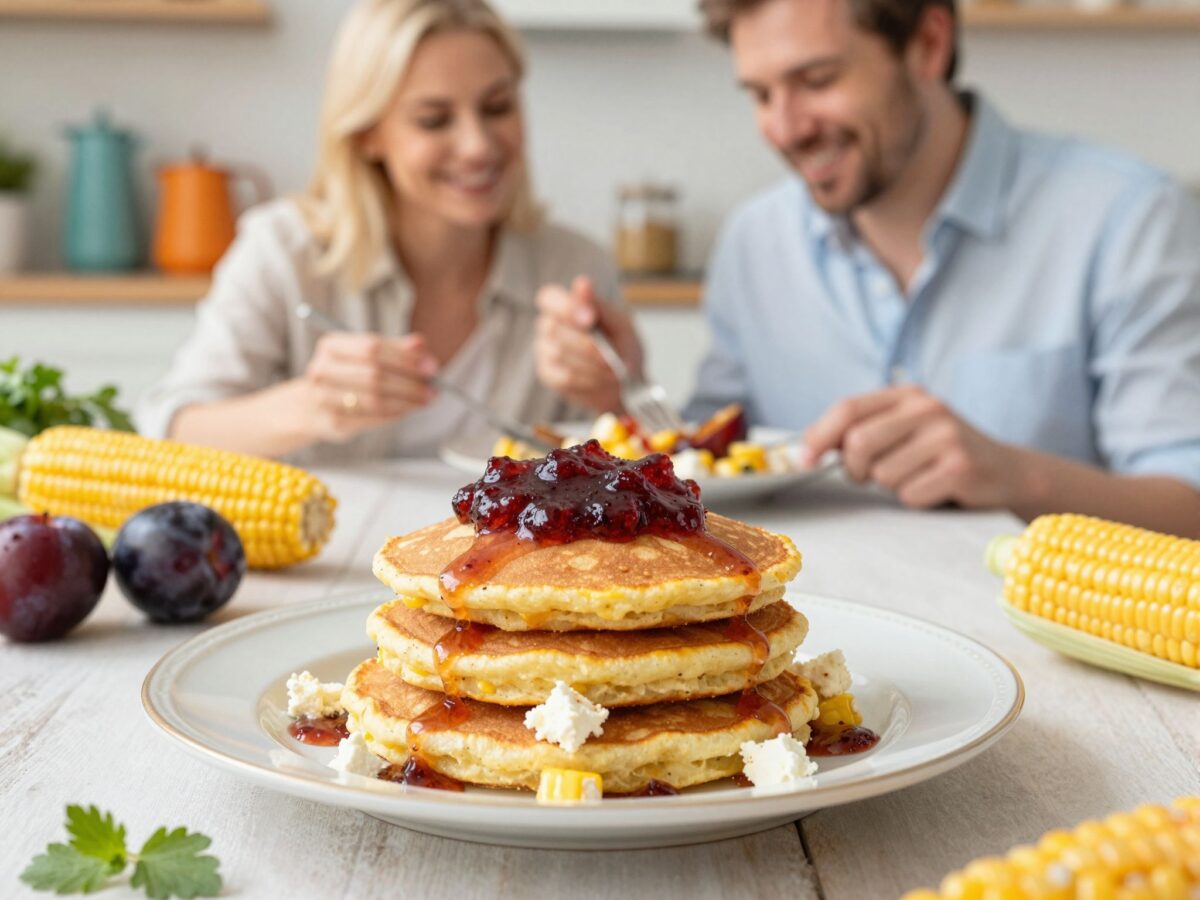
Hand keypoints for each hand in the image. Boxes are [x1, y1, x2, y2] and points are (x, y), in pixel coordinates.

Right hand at [302, 331, 436, 442]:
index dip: (405, 357)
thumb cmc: (347, 377)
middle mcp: (322, 370)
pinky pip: (371, 418)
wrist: (311, 408)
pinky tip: (406, 411)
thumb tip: (420, 344)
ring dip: (406, 401)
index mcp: (331, 346)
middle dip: (409, 381)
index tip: (430, 366)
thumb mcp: (367, 357)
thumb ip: (395, 348)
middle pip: (374, 373)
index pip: (372, 347)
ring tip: (424, 400)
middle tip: (432, 387)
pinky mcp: (332, 422)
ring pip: (374, 399)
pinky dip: (394, 415)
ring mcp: (323, 398)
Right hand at [534, 275, 643, 413]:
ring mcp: (545, 351)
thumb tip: (582, 282)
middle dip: (586, 345)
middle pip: (554, 329)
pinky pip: (564, 377)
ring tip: (613, 371)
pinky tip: (601, 380)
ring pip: (559, 355)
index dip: (566, 307)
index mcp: (564, 305)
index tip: (590, 319)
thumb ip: (599, 306)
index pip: (549, 298)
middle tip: (610, 358)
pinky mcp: (548, 375)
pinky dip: (588, 380)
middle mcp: (548, 325)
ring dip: (591, 365)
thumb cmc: (620, 344)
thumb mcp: (619, 323)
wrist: (626, 380)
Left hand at [803, 384, 1019, 508]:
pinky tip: (936, 490)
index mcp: (907, 395)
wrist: (1006, 471)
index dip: (819, 436)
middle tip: (869, 476)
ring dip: (890, 486)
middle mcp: (927, 408)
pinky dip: (914, 500)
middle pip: (859, 443)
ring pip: (882, 475)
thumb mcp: (904, 431)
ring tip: (916, 477)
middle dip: (855, 469)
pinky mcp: (960, 466)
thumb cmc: (940, 455)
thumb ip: (861, 431)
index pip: (848, 408)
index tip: (803, 460)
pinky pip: (909, 495)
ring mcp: (946, 436)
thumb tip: (805, 450)